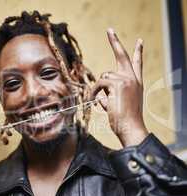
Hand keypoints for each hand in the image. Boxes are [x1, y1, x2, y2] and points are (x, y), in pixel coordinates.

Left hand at [92, 29, 147, 146]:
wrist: (130, 128)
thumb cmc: (123, 119)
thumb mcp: (117, 102)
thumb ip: (109, 93)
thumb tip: (97, 90)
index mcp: (135, 82)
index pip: (136, 63)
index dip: (137, 52)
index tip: (139, 41)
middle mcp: (132, 78)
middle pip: (122, 56)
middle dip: (114, 41)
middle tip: (109, 30)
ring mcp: (126, 80)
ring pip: (104, 76)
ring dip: (98, 89)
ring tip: (102, 102)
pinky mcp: (118, 84)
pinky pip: (99, 84)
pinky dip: (94, 93)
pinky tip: (96, 102)